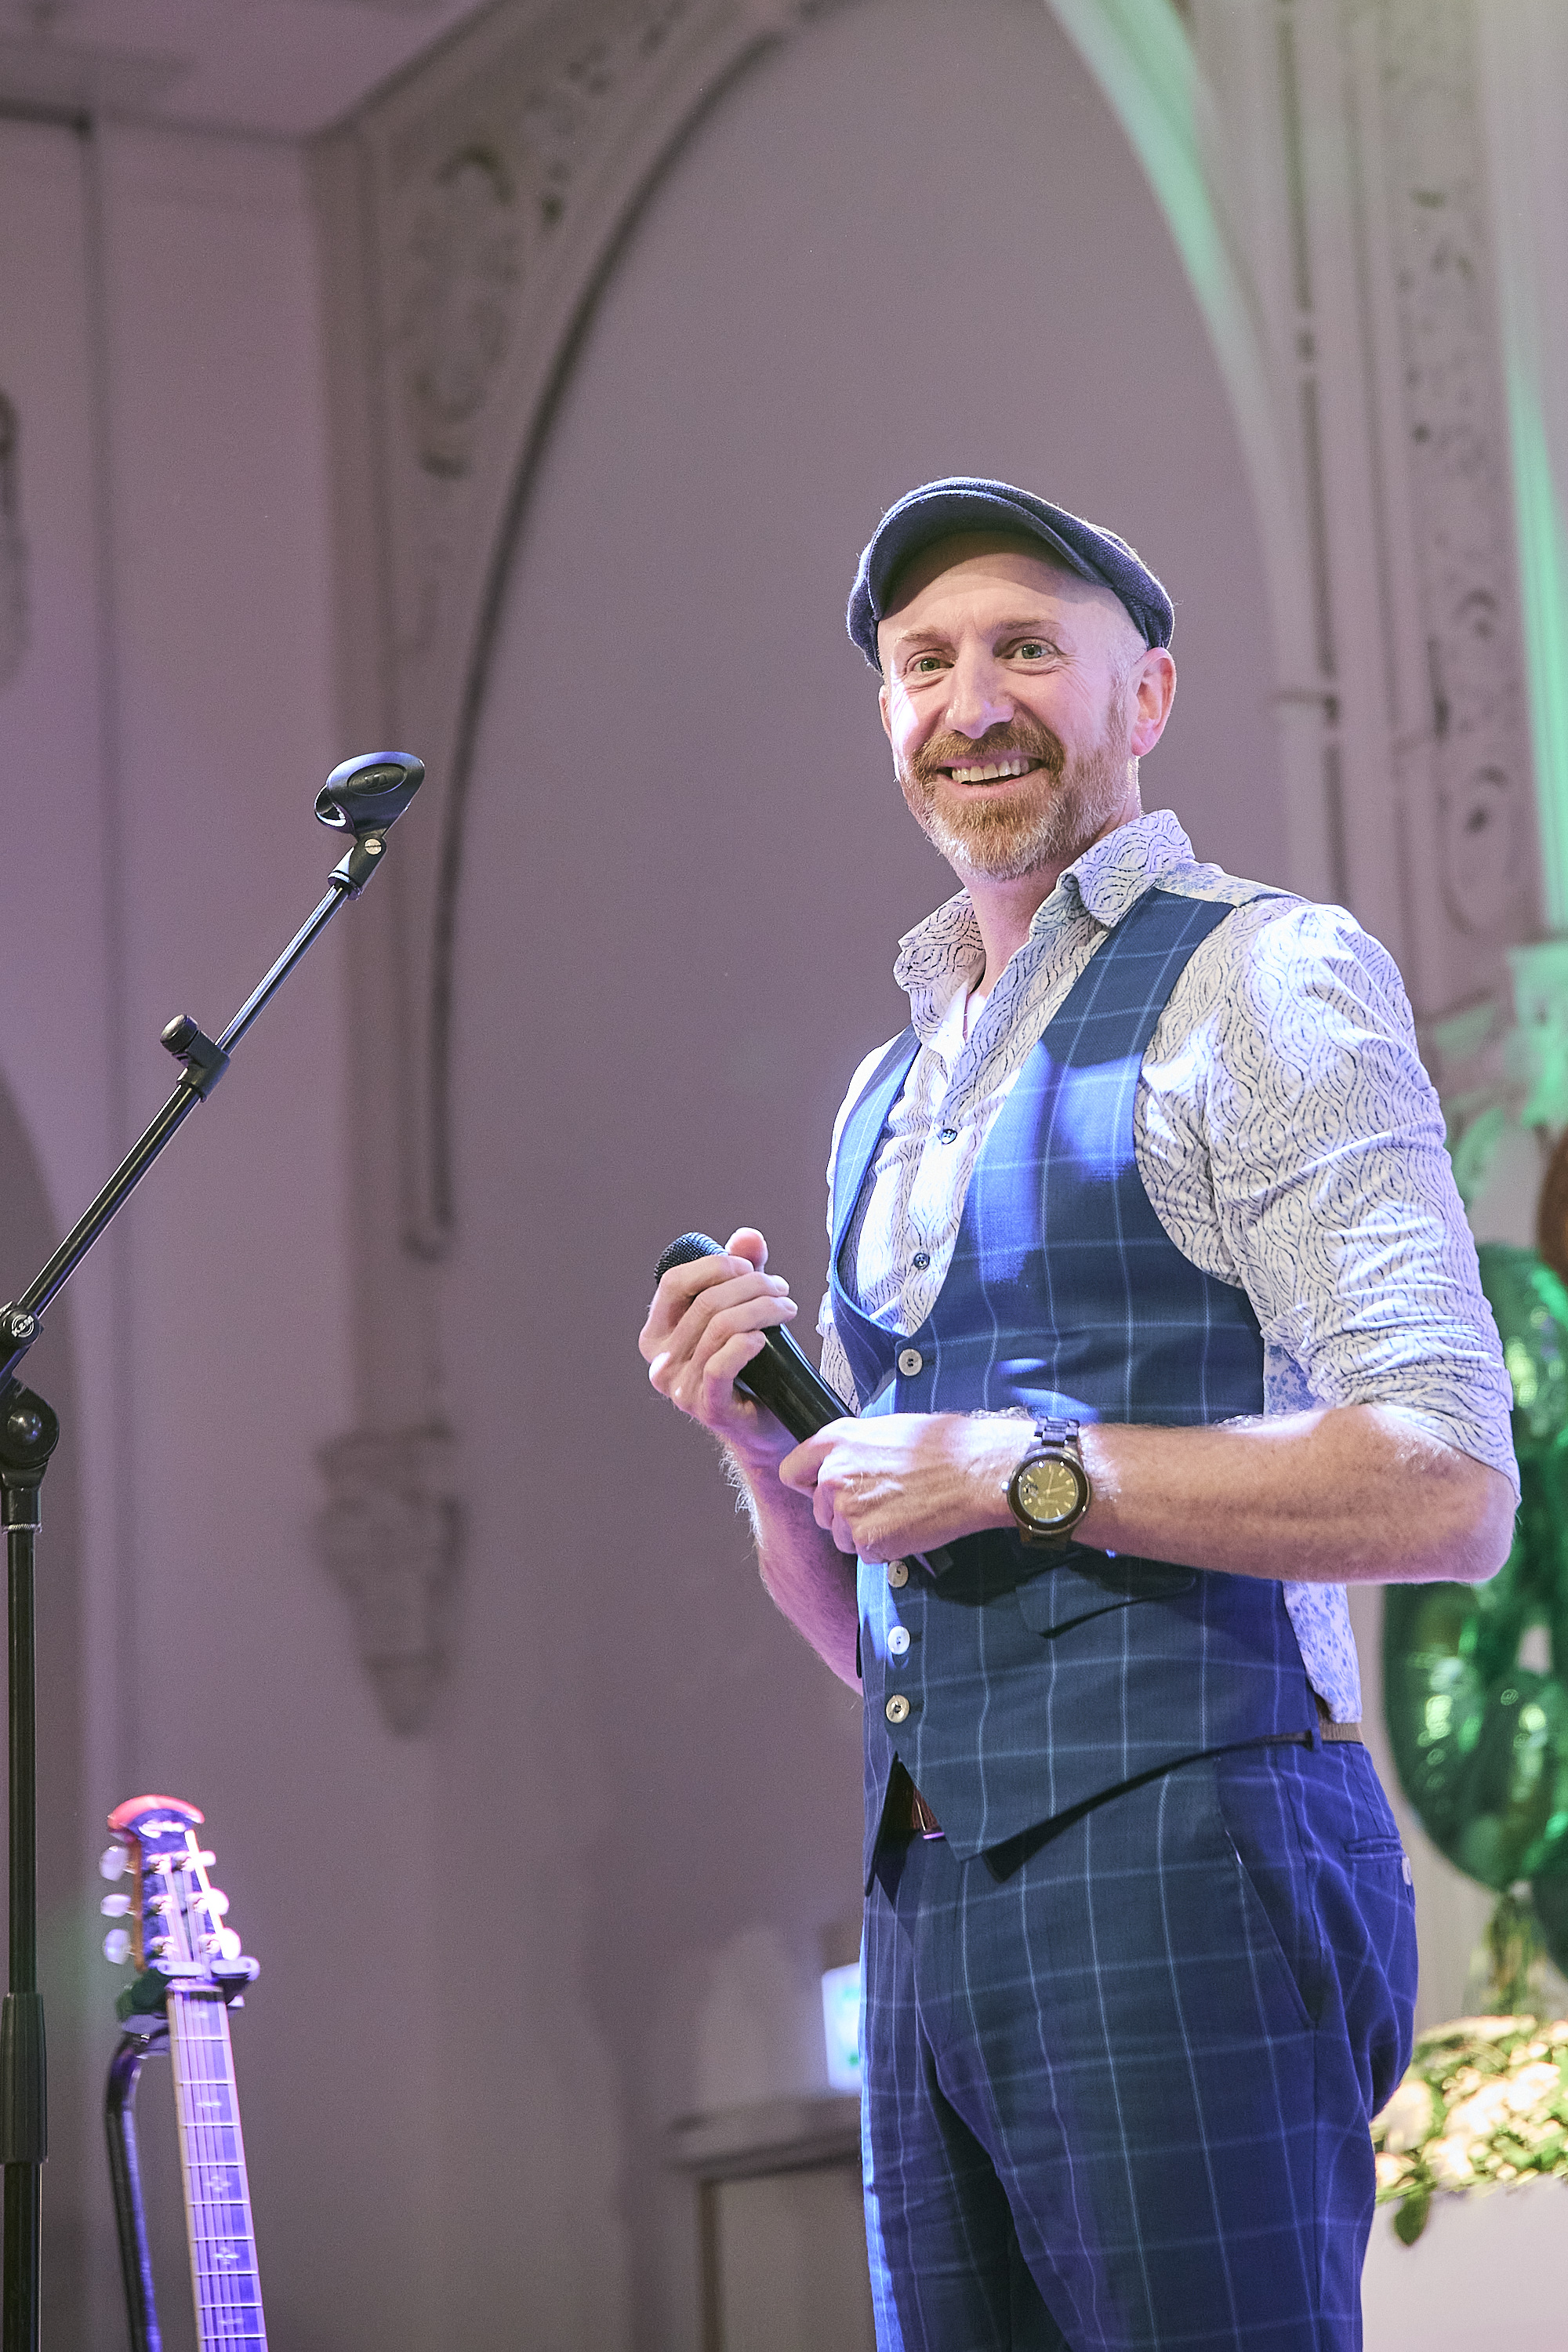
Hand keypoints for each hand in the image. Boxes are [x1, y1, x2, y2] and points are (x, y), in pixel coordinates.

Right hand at [639, 1227, 800, 1467]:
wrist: (769, 1426)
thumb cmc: (754, 1366)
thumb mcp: (746, 1310)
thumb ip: (742, 1272)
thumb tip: (748, 1237)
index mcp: (657, 1334)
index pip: (675, 1282)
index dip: (714, 1265)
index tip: (750, 1266)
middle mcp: (660, 1361)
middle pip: (705, 1303)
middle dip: (751, 1286)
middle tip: (781, 1289)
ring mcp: (679, 1387)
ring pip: (719, 1329)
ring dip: (761, 1309)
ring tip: (787, 1307)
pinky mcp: (705, 1406)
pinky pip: (719, 1365)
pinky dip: (745, 1344)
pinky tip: (766, 1338)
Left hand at [779, 1413, 1020, 1559]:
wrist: (974, 1471)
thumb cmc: (942, 1447)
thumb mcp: (887, 1430)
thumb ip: (855, 1449)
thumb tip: (846, 1463)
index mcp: (836, 1440)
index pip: (792, 1471)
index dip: (809, 1485)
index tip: (823, 1492)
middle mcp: (833, 1474)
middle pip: (820, 1511)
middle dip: (845, 1514)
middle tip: (883, 1504)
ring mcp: (847, 1508)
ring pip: (842, 1536)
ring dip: (866, 1533)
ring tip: (900, 1513)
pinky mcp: (866, 1538)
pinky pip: (866, 1553)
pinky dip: (886, 1548)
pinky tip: (908, 1527)